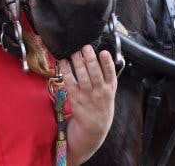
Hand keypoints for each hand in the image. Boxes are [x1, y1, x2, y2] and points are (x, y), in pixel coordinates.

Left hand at [59, 45, 117, 165]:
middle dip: (90, 60)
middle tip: (86, 47)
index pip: (110, 73)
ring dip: (78, 64)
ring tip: (75, 52)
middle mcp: (99, 92)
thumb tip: (104, 54)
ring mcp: (87, 95)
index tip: (103, 52)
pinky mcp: (75, 98)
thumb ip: (108, 75)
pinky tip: (64, 62)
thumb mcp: (111, 91)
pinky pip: (70, 83)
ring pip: (83, 77)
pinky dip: (67, 72)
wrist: (95, 127)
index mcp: (110, 88)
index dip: (107, 63)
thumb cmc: (102, 103)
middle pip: (95, 74)